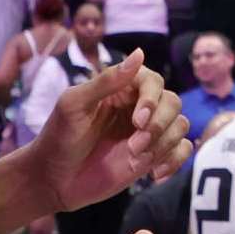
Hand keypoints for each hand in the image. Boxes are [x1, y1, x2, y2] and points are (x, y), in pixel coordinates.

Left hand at [23, 51, 191, 212]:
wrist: (53, 180)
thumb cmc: (58, 137)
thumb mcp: (74, 104)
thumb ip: (106, 81)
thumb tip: (140, 53)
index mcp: (121, 89)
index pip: (153, 81)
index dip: (151, 99)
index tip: (137, 121)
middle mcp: (138, 108)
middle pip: (172, 102)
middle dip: (159, 124)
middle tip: (135, 145)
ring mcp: (147, 133)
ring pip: (180, 126)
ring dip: (164, 144)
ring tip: (136, 159)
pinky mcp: (152, 156)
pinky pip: (181, 151)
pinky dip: (174, 161)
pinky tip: (153, 174)